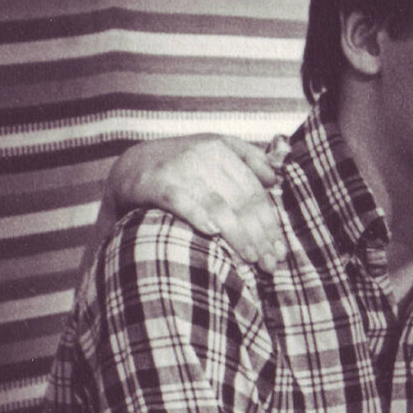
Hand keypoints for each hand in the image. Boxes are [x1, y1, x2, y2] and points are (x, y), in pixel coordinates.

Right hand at [108, 134, 285, 267]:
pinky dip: (198, 215)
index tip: (280, 250)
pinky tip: (213, 232)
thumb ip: (247, 158)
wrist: (132, 165)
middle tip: (271, 263)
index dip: (270, 223)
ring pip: (218, 205)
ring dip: (238, 235)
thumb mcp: (213, 150)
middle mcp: (203, 155)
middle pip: (241, 201)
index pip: (255, 191)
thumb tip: (275, 178)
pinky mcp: (155, 183)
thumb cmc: (181, 164)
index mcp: (221, 148)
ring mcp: (179, 169)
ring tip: (252, 258)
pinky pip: (181, 201)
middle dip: (260, 236)